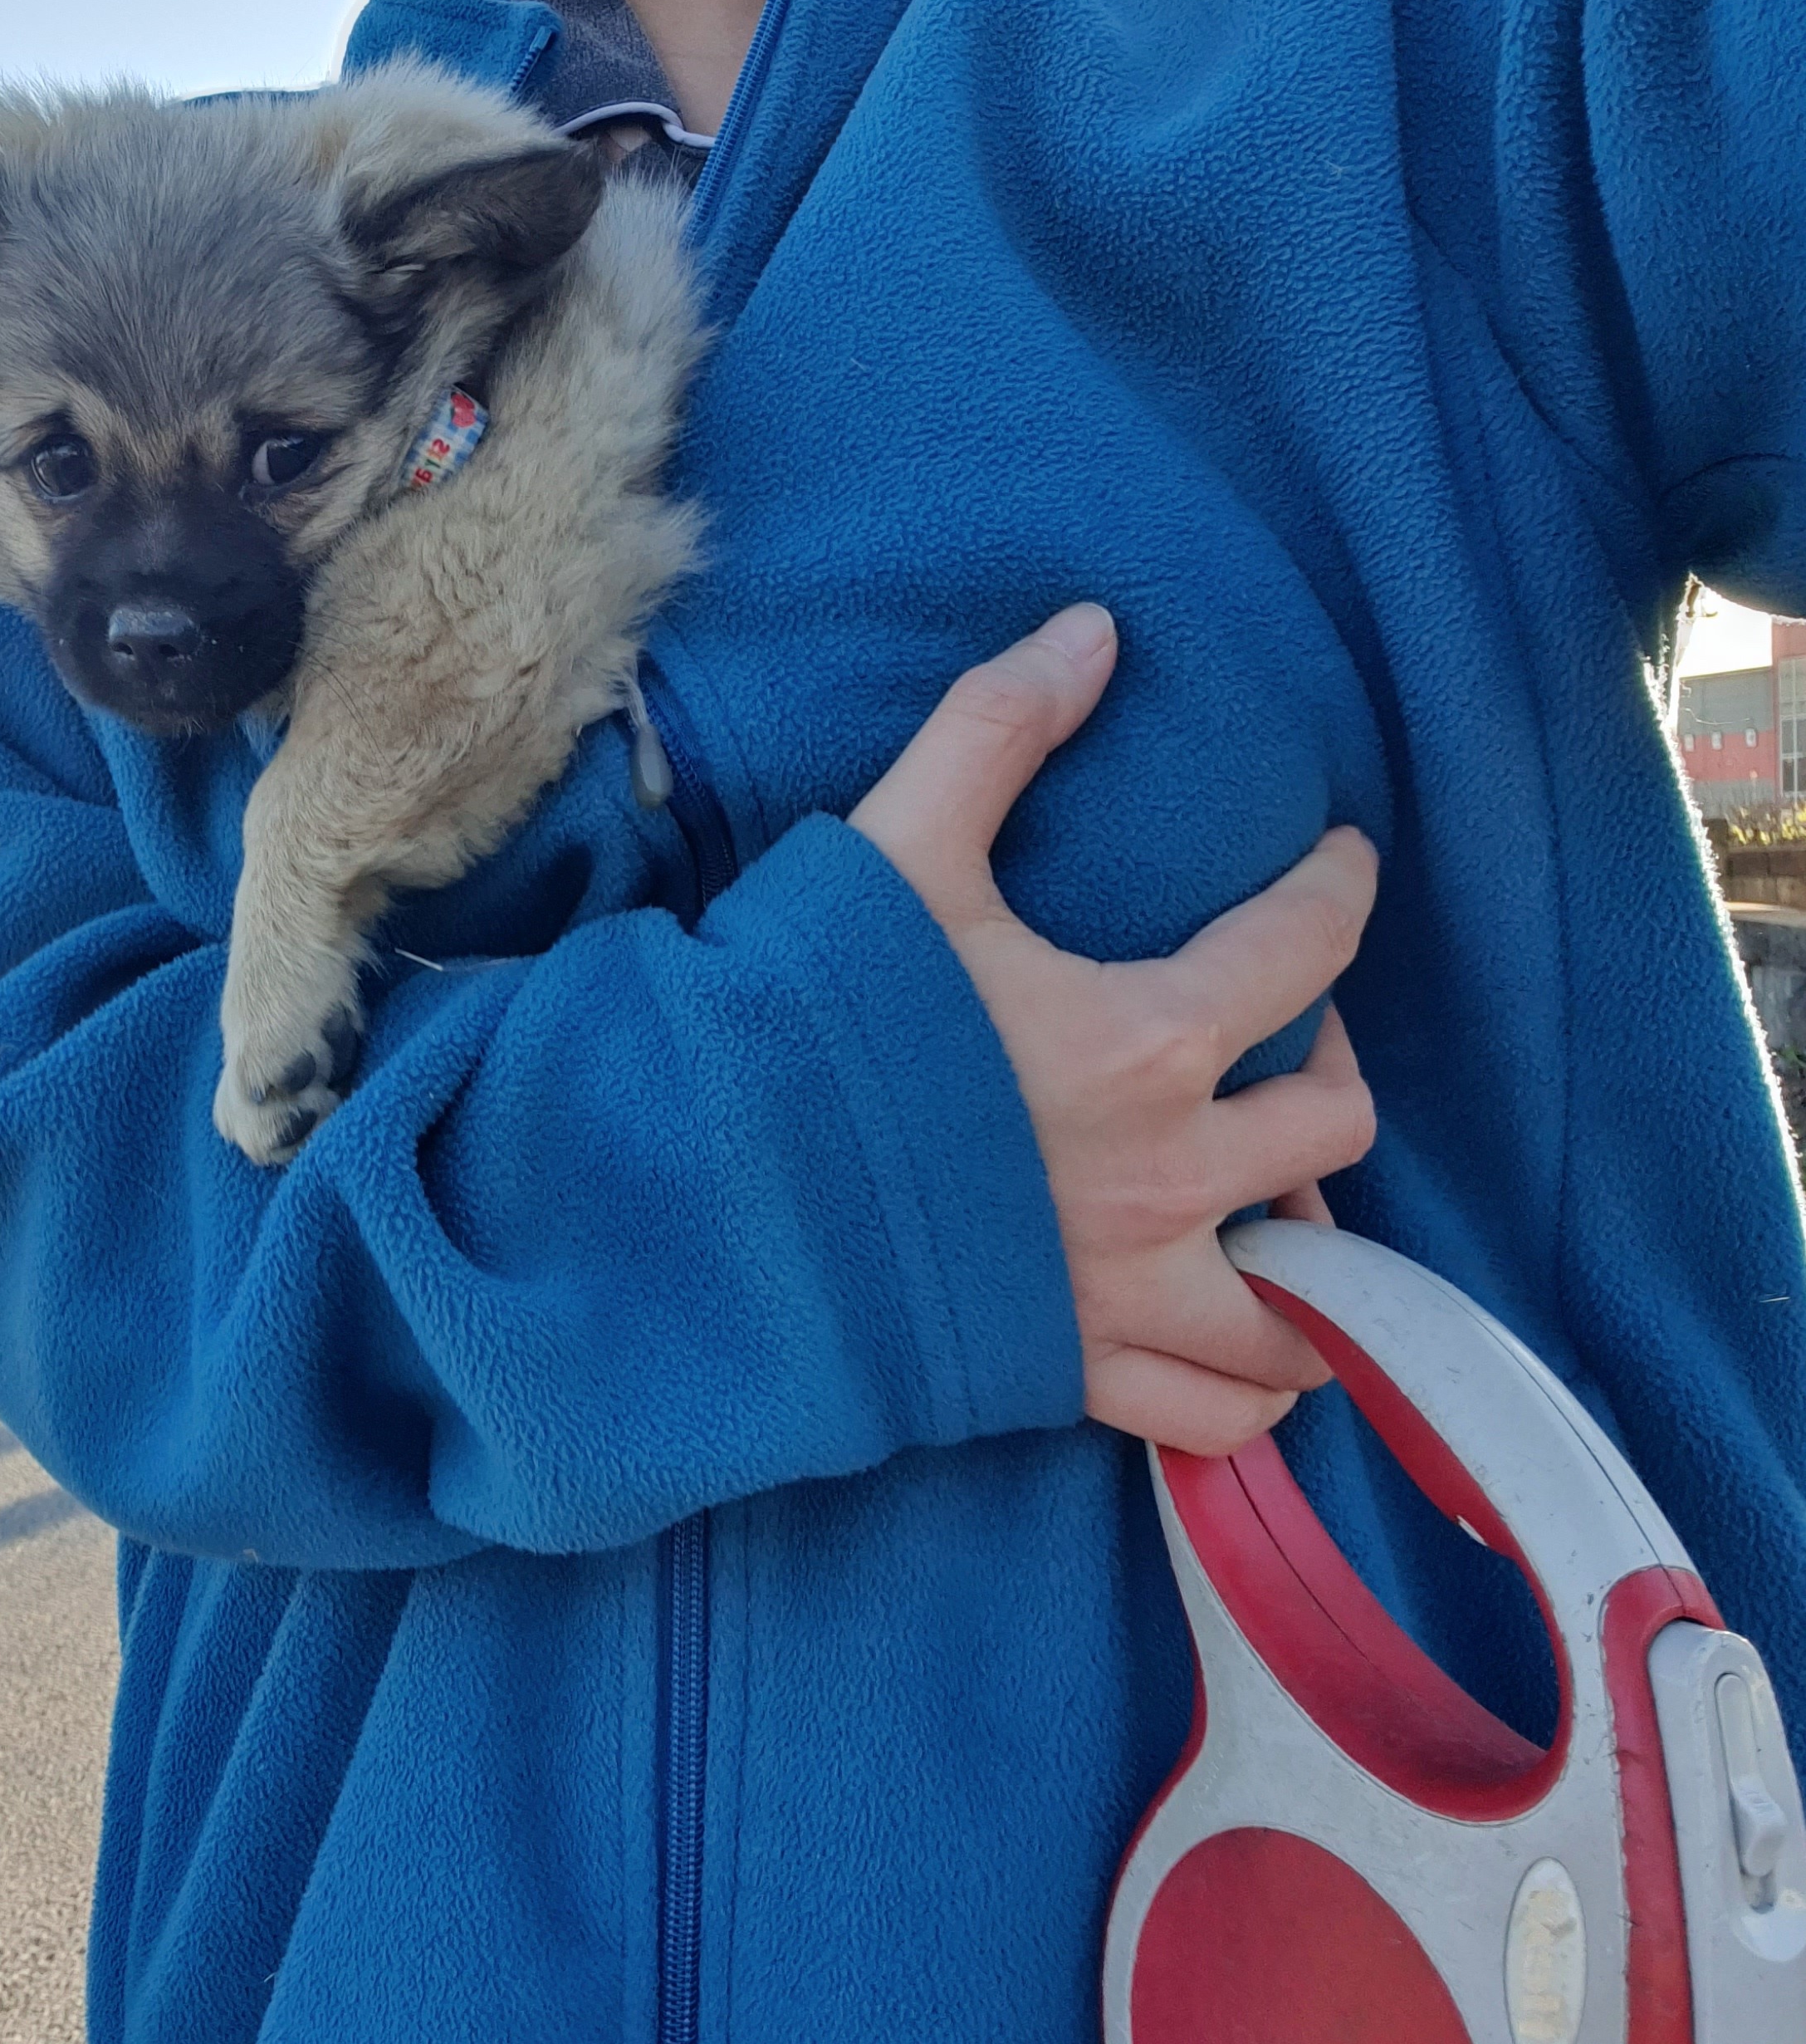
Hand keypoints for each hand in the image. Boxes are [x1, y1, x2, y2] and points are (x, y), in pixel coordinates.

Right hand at [848, 603, 1377, 1455]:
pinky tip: (1240, 1332)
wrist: (705, 1194)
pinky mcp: (1076, 1374)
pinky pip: (1221, 1413)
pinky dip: (1256, 1382)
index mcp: (1145, 1042)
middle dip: (1329, 1061)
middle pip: (1334, 1121)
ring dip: (1320, 1249)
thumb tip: (1095, 630)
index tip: (1335, 865)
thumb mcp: (895, 853)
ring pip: (1309, 1300)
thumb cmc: (804, 1022)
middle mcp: (1168, 1180)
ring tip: (1277, 1200)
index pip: (1307, 950)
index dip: (1338, 890)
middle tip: (1282, 1033)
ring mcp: (1128, 1293)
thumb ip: (996, 732)